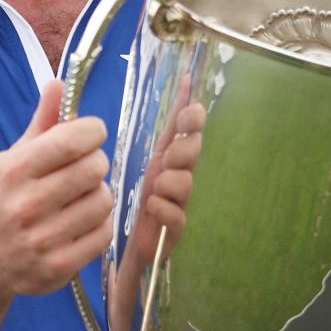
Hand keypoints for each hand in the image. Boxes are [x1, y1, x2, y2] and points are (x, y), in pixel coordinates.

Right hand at [0, 80, 112, 296]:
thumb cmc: (1, 201)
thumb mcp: (11, 159)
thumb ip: (41, 124)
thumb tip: (58, 83)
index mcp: (14, 171)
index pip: (73, 140)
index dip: (93, 131)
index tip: (91, 135)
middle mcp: (27, 205)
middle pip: (94, 168)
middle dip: (95, 163)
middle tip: (84, 169)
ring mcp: (44, 238)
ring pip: (103, 201)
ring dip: (98, 195)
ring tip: (80, 198)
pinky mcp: (59, 266)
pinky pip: (104, 233)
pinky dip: (99, 225)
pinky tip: (80, 223)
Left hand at [129, 97, 205, 265]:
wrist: (138, 242)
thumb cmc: (147, 199)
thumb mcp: (153, 162)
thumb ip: (168, 133)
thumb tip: (182, 88)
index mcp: (173, 159)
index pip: (185, 130)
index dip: (191, 114)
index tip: (192, 100)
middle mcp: (181, 176)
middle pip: (191, 153)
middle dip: (183, 147)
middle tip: (168, 157)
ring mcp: (181, 202)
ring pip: (184, 183)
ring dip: (168, 182)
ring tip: (154, 190)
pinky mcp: (176, 228)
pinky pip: (175, 214)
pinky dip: (162, 208)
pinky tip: (152, 208)